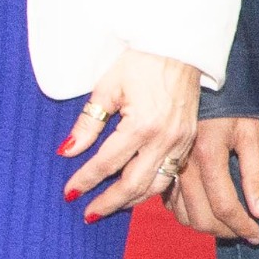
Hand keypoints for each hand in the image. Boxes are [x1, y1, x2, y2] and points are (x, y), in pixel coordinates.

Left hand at [62, 48, 204, 217]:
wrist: (181, 45)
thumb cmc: (141, 60)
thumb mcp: (108, 88)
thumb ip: (88, 123)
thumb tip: (69, 151)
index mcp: (142, 125)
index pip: (106, 163)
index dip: (84, 180)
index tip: (69, 193)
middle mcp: (165, 139)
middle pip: (133, 185)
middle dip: (108, 202)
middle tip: (88, 214)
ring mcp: (181, 142)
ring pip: (156, 185)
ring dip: (131, 201)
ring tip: (110, 207)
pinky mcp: (189, 140)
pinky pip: (171, 174)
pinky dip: (152, 187)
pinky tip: (137, 191)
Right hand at [173, 113, 258, 242]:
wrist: (198, 85)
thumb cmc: (230, 106)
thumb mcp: (251, 132)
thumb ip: (256, 173)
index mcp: (208, 155)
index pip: (225, 206)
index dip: (243, 227)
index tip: (257, 236)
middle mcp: (184, 166)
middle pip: (202, 218)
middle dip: (226, 232)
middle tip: (245, 232)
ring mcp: (169, 169)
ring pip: (184, 216)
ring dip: (208, 227)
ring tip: (229, 224)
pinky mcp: (160, 170)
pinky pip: (171, 205)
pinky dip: (189, 215)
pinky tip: (207, 210)